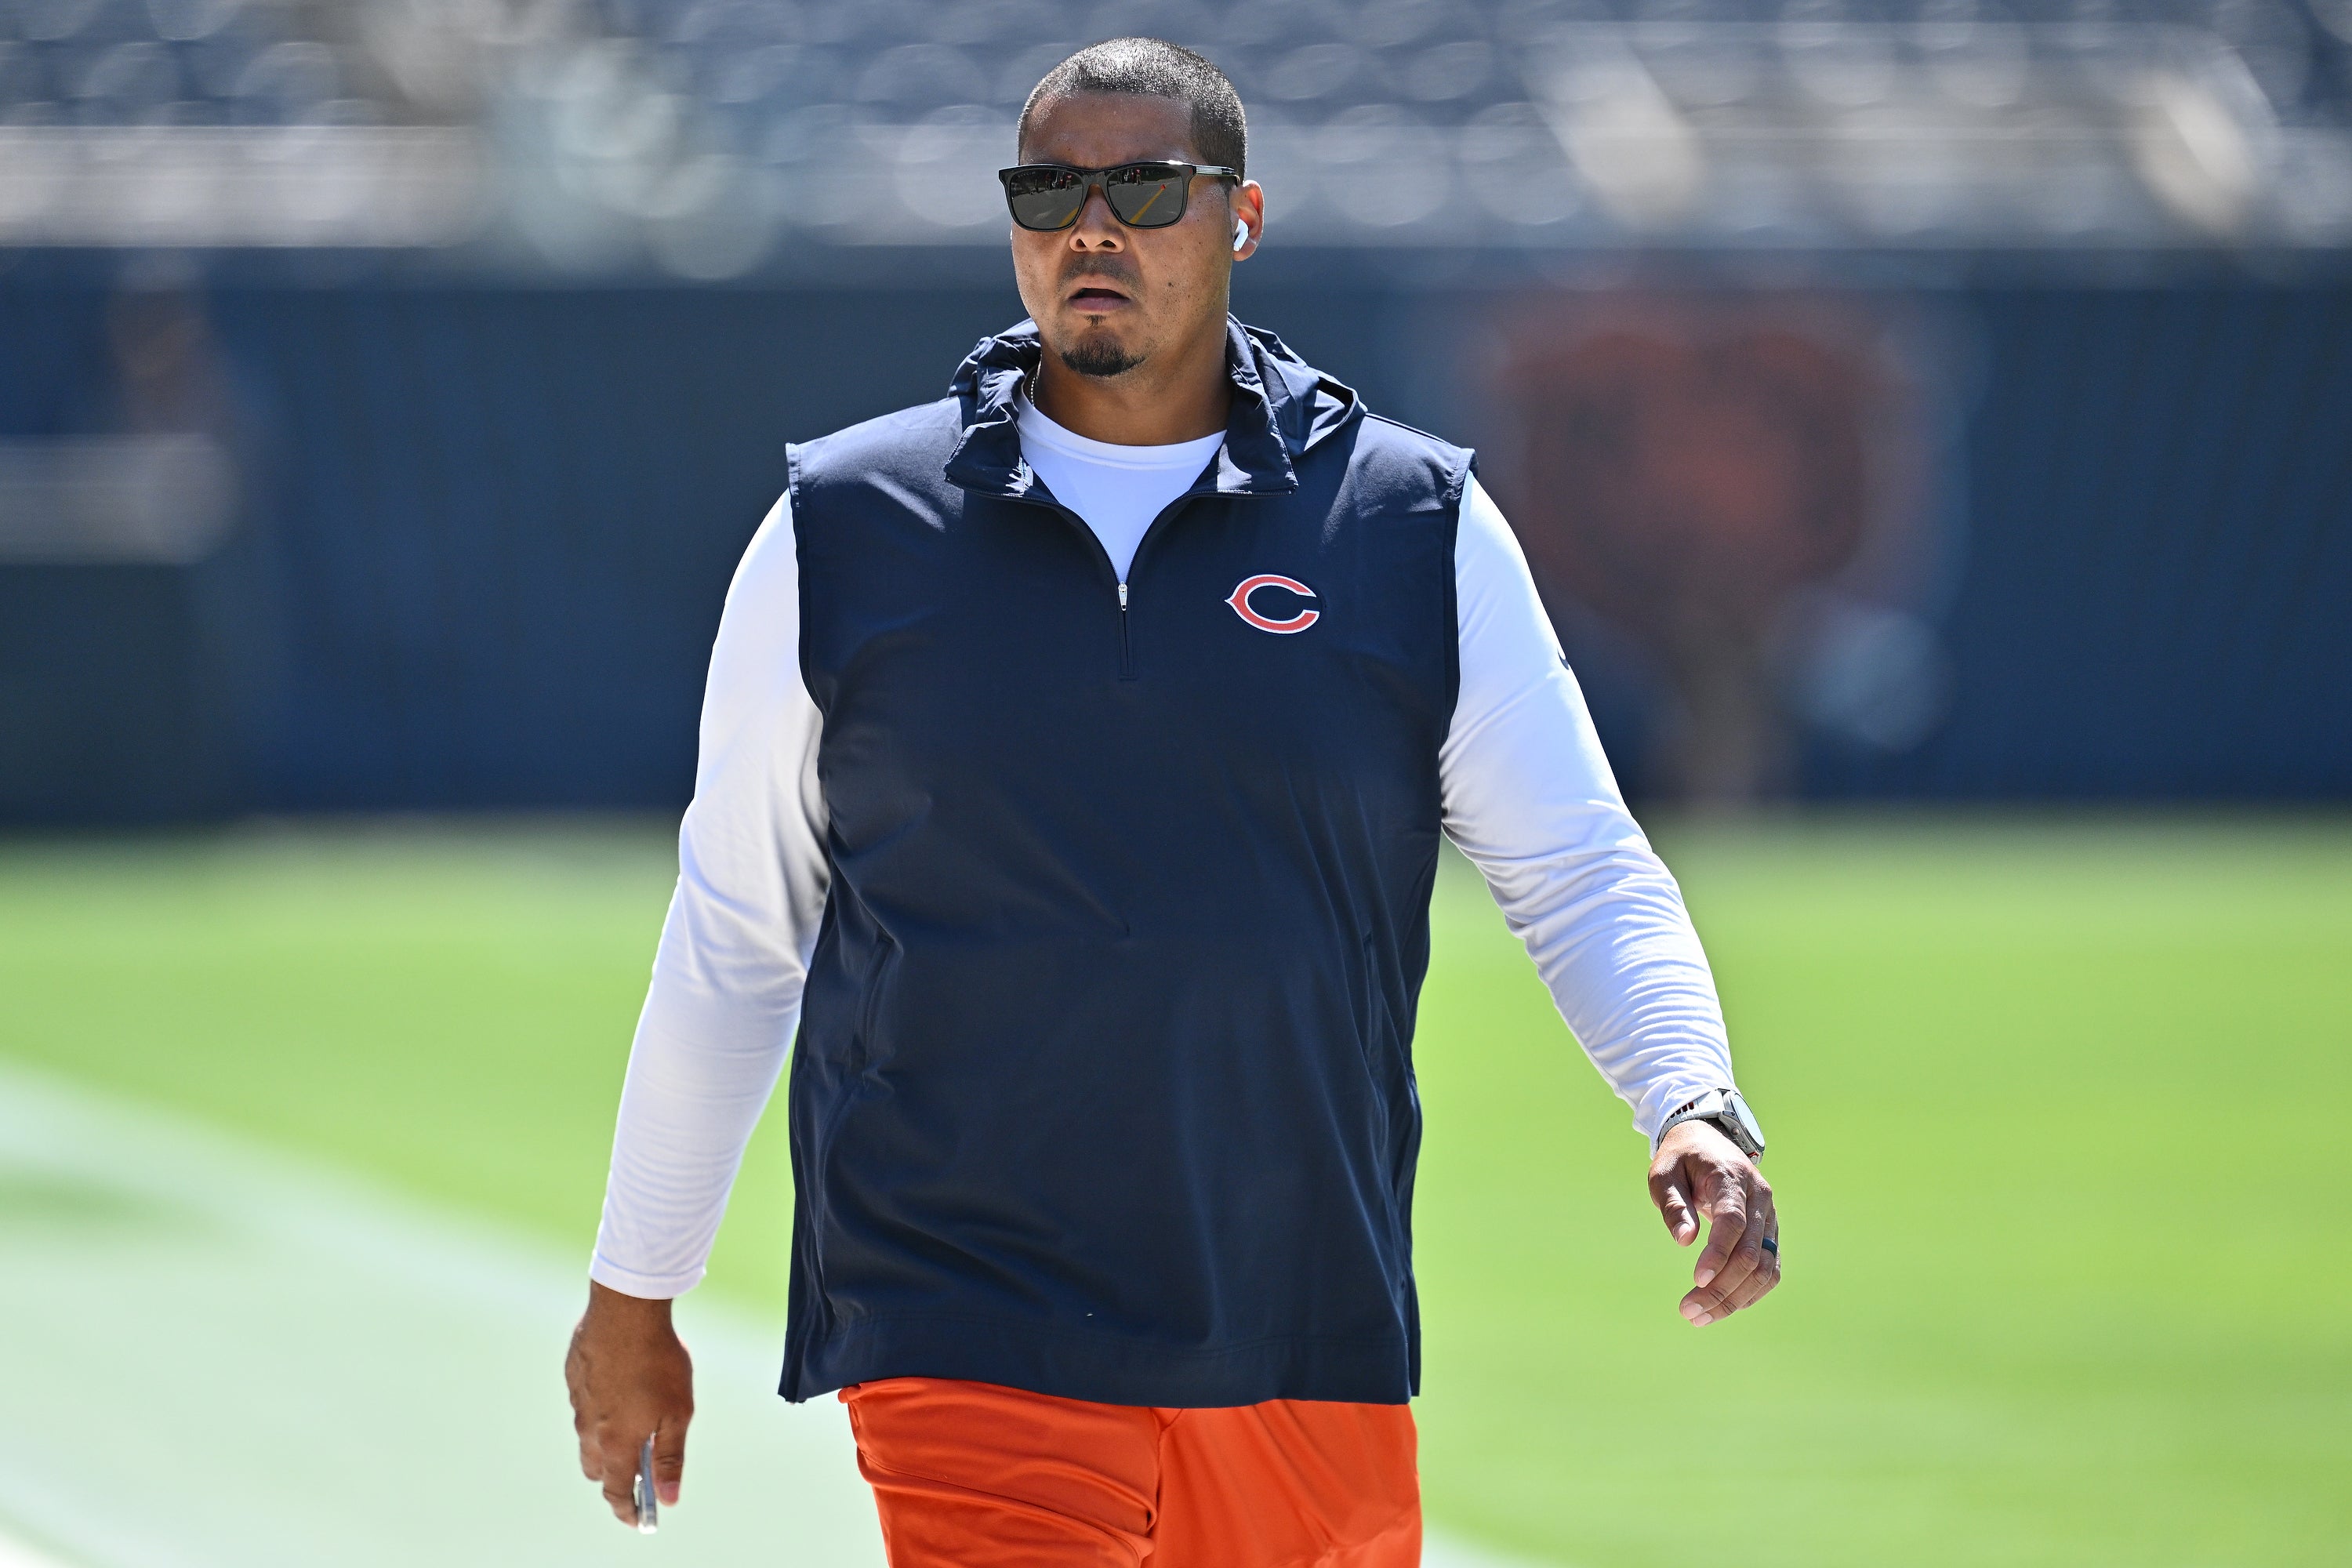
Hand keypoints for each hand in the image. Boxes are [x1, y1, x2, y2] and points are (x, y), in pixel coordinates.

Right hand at [565, 1281, 693, 1524]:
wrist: (626, 1310)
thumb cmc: (658, 1361)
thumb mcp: (677, 1413)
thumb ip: (670, 1458)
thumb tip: (669, 1498)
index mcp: (615, 1443)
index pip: (616, 1492)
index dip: (628, 1510)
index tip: (639, 1520)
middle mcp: (589, 1428)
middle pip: (597, 1469)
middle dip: (615, 1478)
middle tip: (637, 1475)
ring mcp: (578, 1401)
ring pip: (587, 1436)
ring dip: (606, 1441)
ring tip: (633, 1428)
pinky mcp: (574, 1376)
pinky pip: (585, 1403)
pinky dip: (601, 1408)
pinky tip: (621, 1389)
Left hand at [1648, 1118, 1779, 1326]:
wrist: (1709, 1141)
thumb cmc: (1681, 1159)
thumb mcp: (1663, 1172)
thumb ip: (1673, 1204)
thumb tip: (1684, 1240)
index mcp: (1732, 1179)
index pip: (1733, 1221)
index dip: (1718, 1253)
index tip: (1698, 1280)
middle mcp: (1760, 1199)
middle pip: (1751, 1253)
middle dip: (1721, 1288)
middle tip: (1688, 1312)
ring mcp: (1770, 1217)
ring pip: (1765, 1268)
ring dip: (1735, 1298)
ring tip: (1700, 1317)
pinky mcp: (1770, 1233)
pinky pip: (1770, 1269)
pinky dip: (1750, 1292)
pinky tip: (1724, 1307)